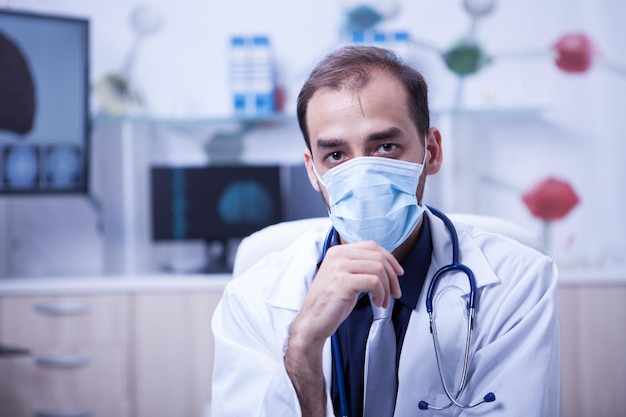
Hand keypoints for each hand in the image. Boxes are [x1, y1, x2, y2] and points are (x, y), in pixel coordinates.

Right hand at [284, 240, 402, 416]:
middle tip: (395, 292)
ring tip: (382, 301)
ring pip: (378, 268)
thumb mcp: (344, 278)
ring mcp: (339, 268)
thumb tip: (387, 266)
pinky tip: (376, 302)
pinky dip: (381, 293)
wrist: (312, 322)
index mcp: (338, 251)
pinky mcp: (343, 282)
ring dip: (387, 288)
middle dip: (392, 276)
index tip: (398, 273)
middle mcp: (337, 256)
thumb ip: (359, 267)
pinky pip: (374, 282)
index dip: (390, 258)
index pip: (372, 246)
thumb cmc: (330, 303)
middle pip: (378, 256)